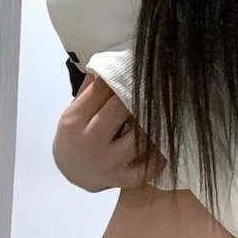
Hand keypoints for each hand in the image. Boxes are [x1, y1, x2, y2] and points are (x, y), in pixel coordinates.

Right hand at [52, 71, 167, 192]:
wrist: (73, 172)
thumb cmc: (76, 134)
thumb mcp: (74, 110)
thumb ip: (92, 88)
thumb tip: (114, 59)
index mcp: (74, 121)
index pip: (102, 90)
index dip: (120, 76)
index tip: (135, 68)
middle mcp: (90, 142)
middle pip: (121, 108)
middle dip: (136, 94)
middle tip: (152, 84)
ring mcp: (109, 163)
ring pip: (139, 136)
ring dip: (150, 121)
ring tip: (159, 109)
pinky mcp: (124, 179)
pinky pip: (149, 166)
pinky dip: (159, 153)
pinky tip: (164, 139)